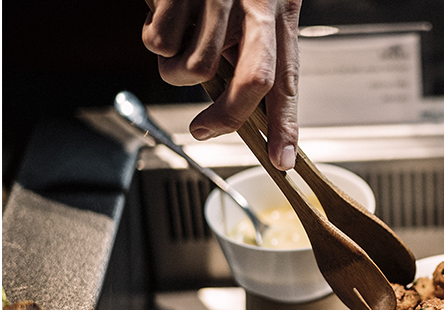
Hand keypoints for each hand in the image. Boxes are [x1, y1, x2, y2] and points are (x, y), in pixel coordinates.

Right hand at [143, 0, 302, 170]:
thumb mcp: (255, 3)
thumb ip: (252, 47)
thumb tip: (240, 105)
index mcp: (279, 11)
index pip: (288, 79)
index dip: (286, 124)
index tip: (283, 160)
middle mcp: (254, 6)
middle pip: (252, 82)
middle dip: (227, 116)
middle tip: (205, 129)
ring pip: (194, 69)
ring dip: (176, 66)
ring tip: (180, 37)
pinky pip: (159, 42)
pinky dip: (154, 36)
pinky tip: (165, 12)